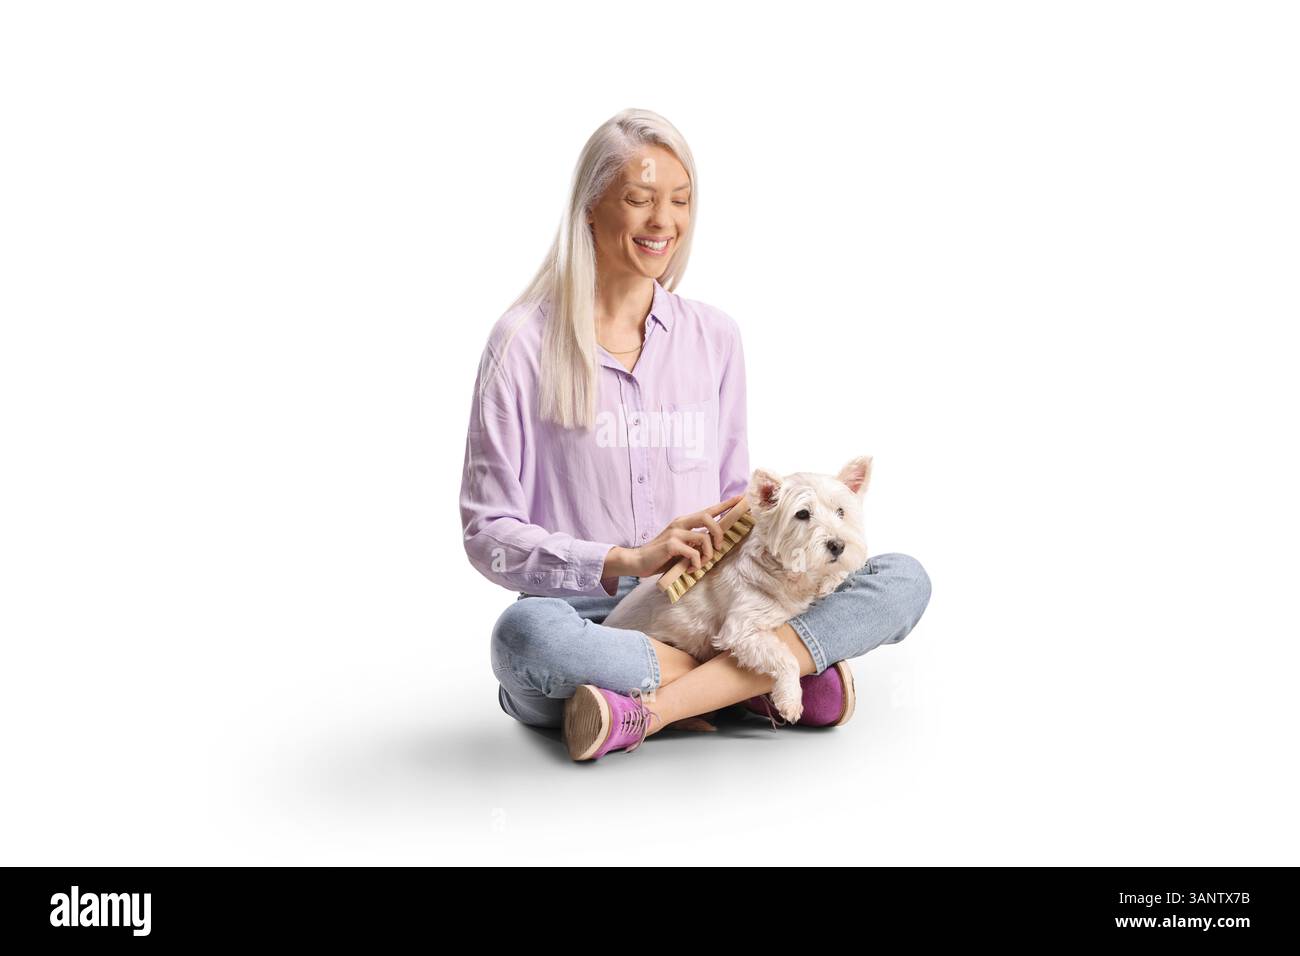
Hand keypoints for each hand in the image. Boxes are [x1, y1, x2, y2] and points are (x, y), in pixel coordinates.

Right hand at [603, 494, 743, 579]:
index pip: (708, 510)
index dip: (725, 505)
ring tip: (700, 564)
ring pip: (704, 537)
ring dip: (707, 554)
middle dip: (719, 532)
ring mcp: (675, 533)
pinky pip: (693, 553)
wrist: (638, 561)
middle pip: (708, 517)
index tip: (741, 499)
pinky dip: (696, 563)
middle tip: (719, 547)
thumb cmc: (662, 556)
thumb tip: (713, 546)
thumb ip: (695, 543)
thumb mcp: (682, 547)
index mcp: (684, 522)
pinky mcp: (671, 545)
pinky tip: (690, 569)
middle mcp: (680, 523)